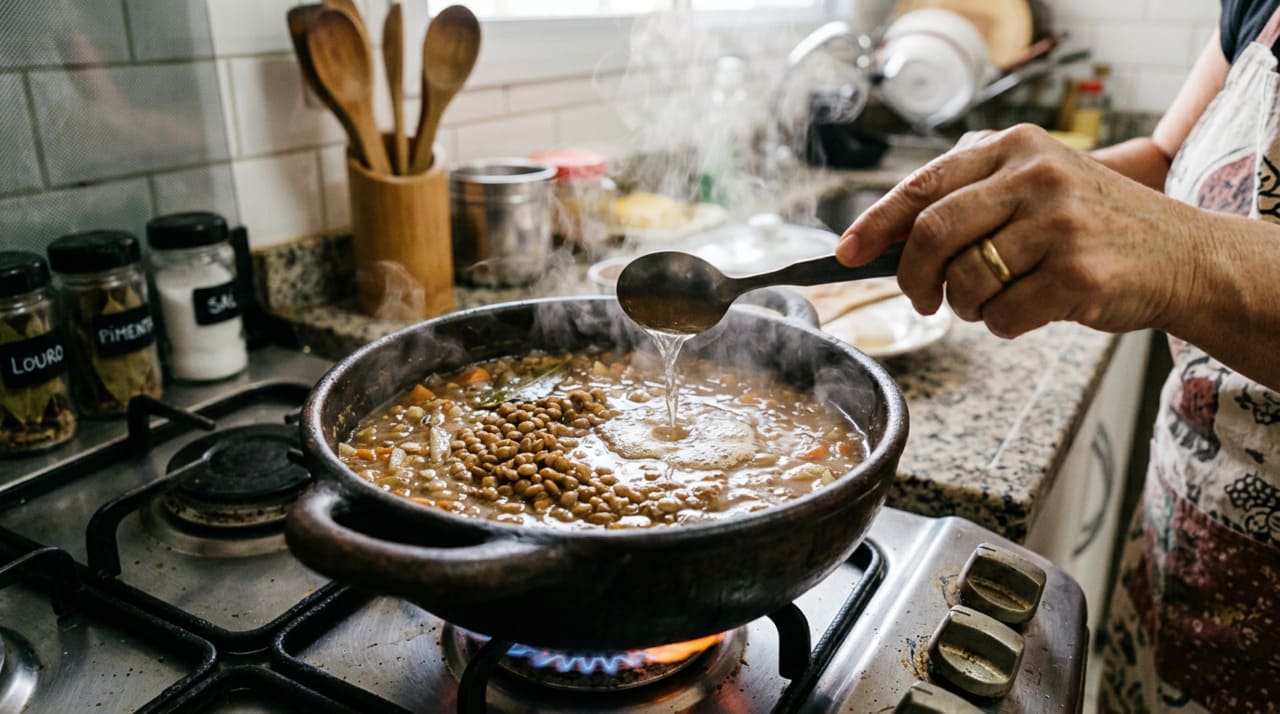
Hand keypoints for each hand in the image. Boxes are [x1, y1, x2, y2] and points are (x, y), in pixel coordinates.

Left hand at [835, 124, 1203, 337]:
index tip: (847, 253)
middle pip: (932, 233)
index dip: (876, 224)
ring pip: (965, 281)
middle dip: (914, 277)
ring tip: (991, 302)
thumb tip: (884, 240)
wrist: (1186, 256)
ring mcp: (1060, 225)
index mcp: (1016, 147)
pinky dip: (1001, 325)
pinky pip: (1002, 316)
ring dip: (964, 306)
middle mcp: (1037, 176)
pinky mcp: (1078, 276)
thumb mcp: (1035, 189)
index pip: (923, 185)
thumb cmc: (1093, 227)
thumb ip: (968, 201)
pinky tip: (1030, 310)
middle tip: (922, 298)